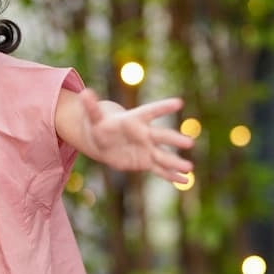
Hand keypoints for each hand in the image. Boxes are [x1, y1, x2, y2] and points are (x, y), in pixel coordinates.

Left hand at [79, 91, 194, 182]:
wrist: (104, 141)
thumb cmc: (100, 126)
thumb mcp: (94, 118)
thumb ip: (91, 108)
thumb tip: (84, 93)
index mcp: (135, 119)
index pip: (151, 111)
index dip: (163, 107)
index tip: (179, 102)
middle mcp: (145, 134)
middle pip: (161, 136)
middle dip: (174, 139)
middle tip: (189, 142)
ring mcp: (147, 148)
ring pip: (163, 156)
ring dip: (175, 162)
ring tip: (189, 167)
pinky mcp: (146, 162)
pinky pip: (160, 170)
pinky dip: (171, 176)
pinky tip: (184, 181)